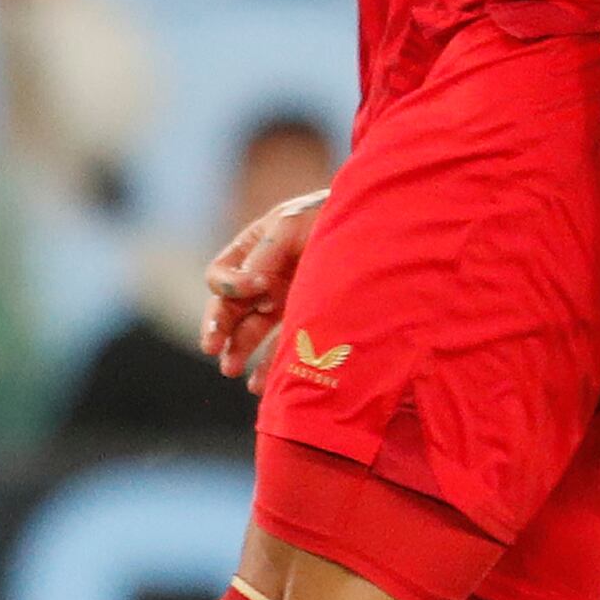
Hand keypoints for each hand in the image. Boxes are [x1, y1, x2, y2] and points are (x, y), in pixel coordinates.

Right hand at [201, 187, 327, 380]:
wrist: (386, 223)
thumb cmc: (336, 215)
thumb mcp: (293, 225)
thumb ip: (262, 254)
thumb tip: (239, 290)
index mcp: (256, 248)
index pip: (221, 274)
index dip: (231, 284)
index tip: (258, 286)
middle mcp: (267, 275)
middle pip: (230, 306)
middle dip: (219, 327)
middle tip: (212, 347)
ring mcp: (289, 299)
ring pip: (253, 330)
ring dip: (239, 350)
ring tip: (230, 369)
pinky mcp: (312, 321)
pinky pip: (284, 347)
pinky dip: (271, 366)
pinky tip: (260, 384)